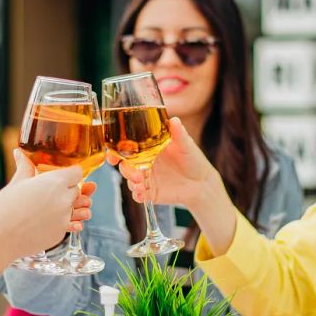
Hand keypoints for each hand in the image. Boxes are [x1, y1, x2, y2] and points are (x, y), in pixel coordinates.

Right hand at [0, 149, 95, 278]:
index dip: (70, 174)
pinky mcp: (60, 234)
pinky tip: (50, 220)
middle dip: (68, 190)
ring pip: (77, 209)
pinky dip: (62, 222)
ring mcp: (64, 218)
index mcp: (55, 182)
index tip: (61, 175)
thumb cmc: (3, 208)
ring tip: (54, 207)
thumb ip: (25, 167)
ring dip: (70, 207)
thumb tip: (19, 152)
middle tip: (52, 191)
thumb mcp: (16, 183)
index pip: (77, 173)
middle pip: (76, 190)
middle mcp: (64, 199)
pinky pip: (69, 224)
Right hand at [108, 117, 236, 256]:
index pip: (127, 148)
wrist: (203, 183)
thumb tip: (174, 120)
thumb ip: (178, 133)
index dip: (116, 151)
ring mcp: (147, 179)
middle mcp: (144, 163)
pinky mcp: (151, 193)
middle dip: (125, 169)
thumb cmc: (193, 159)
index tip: (113, 155)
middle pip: (125, 165)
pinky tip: (141, 194)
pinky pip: (139, 195)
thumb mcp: (186, 144)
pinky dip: (138, 195)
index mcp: (148, 148)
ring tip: (139, 184)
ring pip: (130, 180)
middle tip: (135, 173)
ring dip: (131, 182)